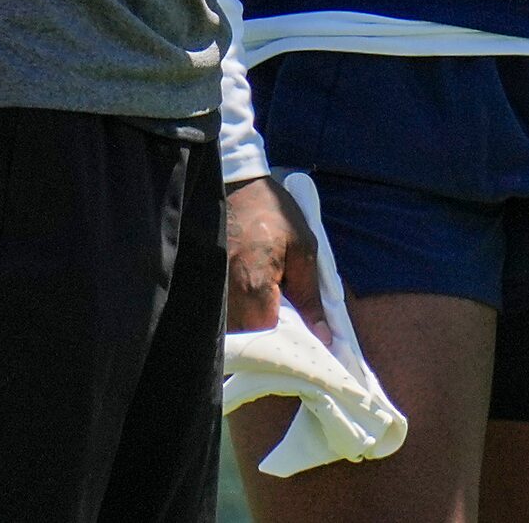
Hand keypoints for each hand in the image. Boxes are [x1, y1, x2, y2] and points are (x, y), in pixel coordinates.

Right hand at [226, 175, 329, 339]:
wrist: (235, 186)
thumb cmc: (271, 213)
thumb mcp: (304, 248)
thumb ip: (311, 296)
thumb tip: (323, 334)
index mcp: (254, 287)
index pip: (269, 336)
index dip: (290, 343)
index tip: (309, 342)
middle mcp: (227, 297)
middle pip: (249, 339)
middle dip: (272, 339)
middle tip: (295, 327)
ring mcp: (211, 293)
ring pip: (235, 331)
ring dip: (256, 328)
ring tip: (277, 310)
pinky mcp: (205, 287)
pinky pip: (224, 316)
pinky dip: (242, 316)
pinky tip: (257, 302)